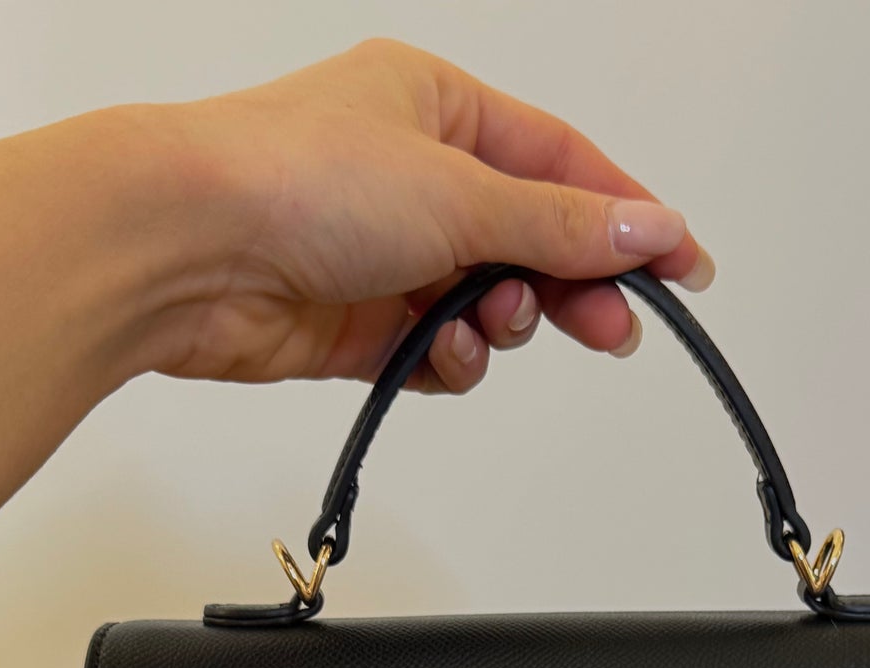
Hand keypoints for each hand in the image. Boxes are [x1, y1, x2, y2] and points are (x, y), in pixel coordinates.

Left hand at [149, 39, 711, 393]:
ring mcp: (382, 249)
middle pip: (529, 238)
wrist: (187, 250)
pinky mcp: (355, 319)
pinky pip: (435, 349)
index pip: (560, 163)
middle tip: (611, 327)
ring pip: (484, 302)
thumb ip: (561, 226)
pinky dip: (448, 359)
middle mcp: (411, 173)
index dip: (627, 217)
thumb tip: (648, 229)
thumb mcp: (461, 193)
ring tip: (490, 327)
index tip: (682, 267)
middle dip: (570, 286)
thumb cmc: (294, 180)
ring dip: (501, 325)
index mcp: (436, 106)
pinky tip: (440, 354)